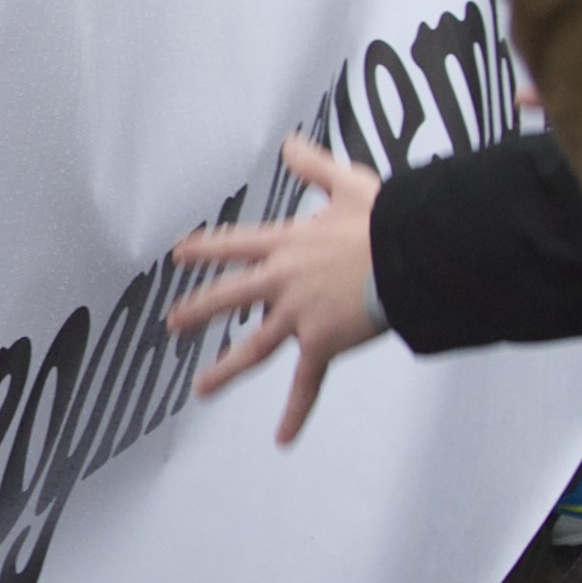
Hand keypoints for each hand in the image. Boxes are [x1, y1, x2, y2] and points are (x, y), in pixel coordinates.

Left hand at [163, 135, 391, 444]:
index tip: (179, 255)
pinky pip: (306, 384)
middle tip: (173, 324)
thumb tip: (291, 145)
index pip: (234, 246)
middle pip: (228, 297)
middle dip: (197, 312)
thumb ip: (314, 166)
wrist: (408, 253)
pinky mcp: (321, 343)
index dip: (204, 249)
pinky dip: (296, 413)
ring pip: (253, 347)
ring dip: (225, 369)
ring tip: (202, 389)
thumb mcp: (346, 184)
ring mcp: (298, 315)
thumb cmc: (384, 219)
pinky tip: (282, 438)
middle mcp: (282, 281)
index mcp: (286, 244)